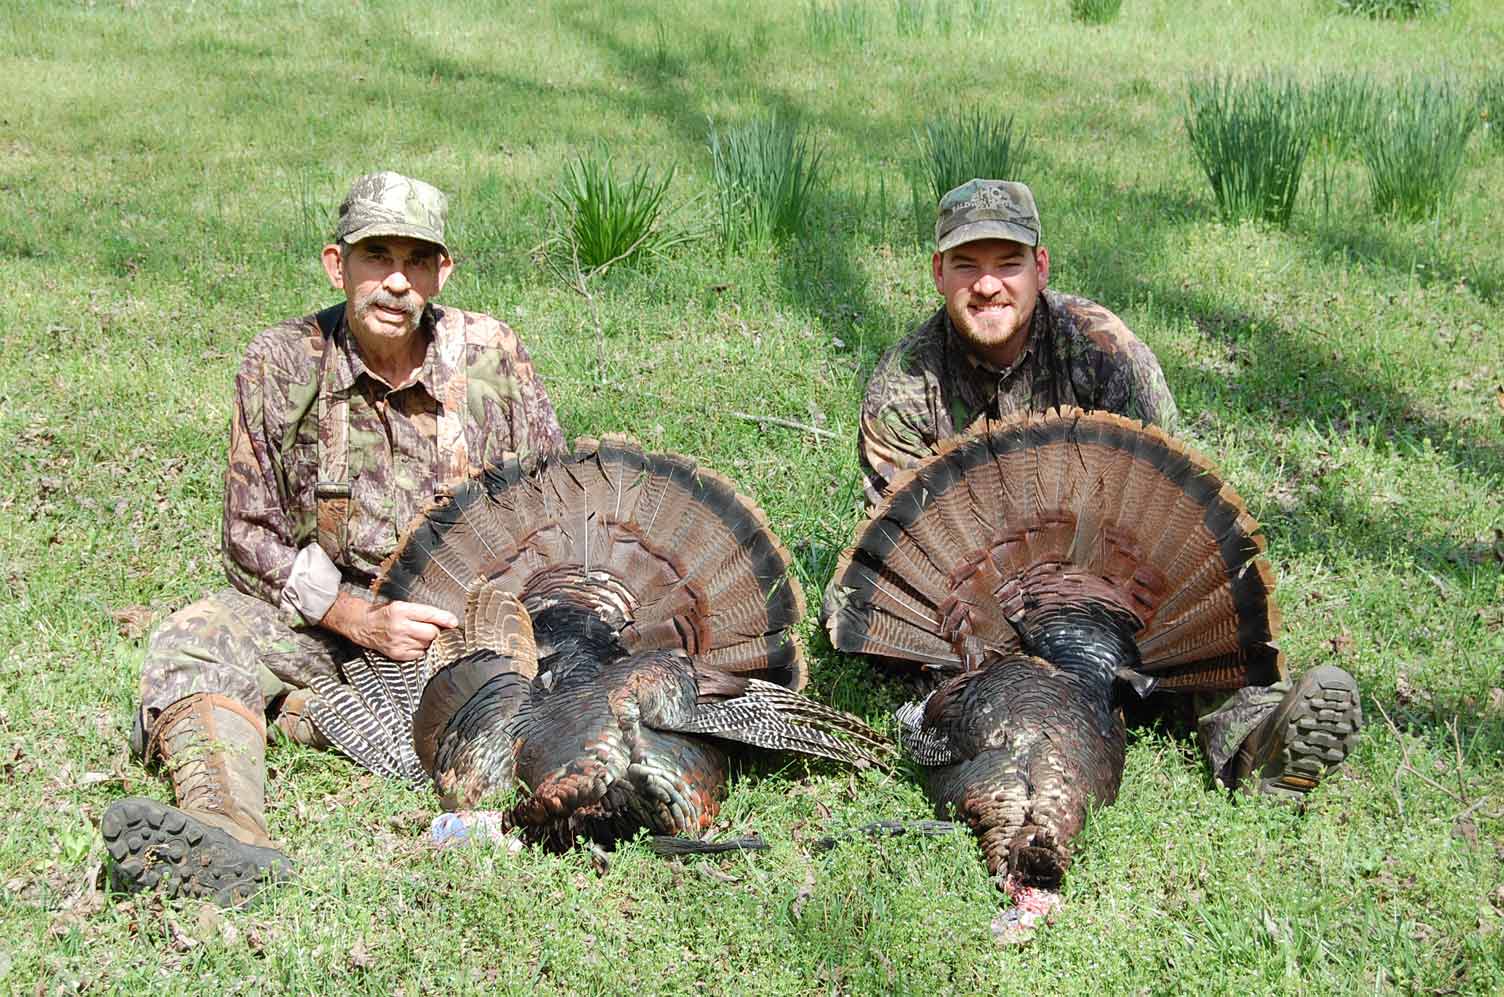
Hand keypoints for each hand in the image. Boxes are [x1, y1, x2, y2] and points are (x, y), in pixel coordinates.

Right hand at [320, 592, 457, 659]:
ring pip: (427, 644)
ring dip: (427, 640)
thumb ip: (422, 612)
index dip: (444, 618)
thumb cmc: (385, 614)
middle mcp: (400, 627)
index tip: (454, 622)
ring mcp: (398, 642)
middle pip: (431, 632)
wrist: (365, 626)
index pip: (429, 614)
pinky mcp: (398, 654)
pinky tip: (412, 642)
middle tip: (431, 628)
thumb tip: (446, 621)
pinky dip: (420, 649)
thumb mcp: (402, 605)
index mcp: (401, 610)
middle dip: (435, 630)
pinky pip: (420, 653)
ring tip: (417, 634)